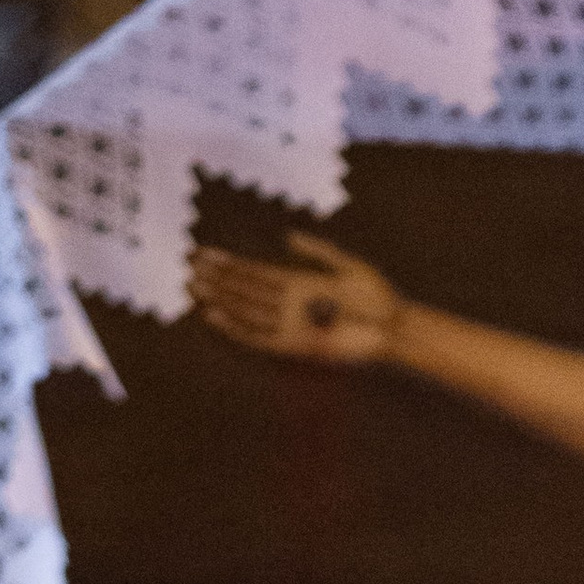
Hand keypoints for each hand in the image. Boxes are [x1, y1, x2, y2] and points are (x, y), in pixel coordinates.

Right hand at [187, 231, 401, 366]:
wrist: (396, 328)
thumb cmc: (379, 298)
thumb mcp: (347, 265)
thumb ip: (317, 251)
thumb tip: (286, 237)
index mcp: (299, 283)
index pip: (255, 272)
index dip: (229, 264)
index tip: (204, 253)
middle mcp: (291, 305)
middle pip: (245, 290)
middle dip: (216, 279)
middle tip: (187, 268)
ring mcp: (293, 324)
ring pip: (247, 311)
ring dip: (220, 299)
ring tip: (194, 286)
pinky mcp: (298, 345)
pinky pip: (261, 339)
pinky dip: (238, 330)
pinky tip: (218, 317)